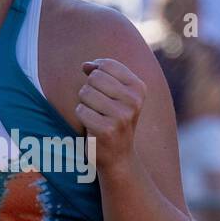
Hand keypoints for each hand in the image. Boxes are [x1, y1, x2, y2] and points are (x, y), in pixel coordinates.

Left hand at [77, 58, 145, 175]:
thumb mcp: (115, 94)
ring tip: (96, 116)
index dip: (95, 73)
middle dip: (89, 90)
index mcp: (138, 88)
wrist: (119, 156)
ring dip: (85, 104)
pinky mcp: (106, 130)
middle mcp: (133, 101)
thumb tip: (86, 65)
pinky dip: (82, 117)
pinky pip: (81, 110)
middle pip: (94, 78)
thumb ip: (102, 74)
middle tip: (99, 107)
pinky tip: (92, 127)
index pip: (107, 64)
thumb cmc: (113, 120)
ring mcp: (121, 116)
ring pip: (86, 92)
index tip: (101, 89)